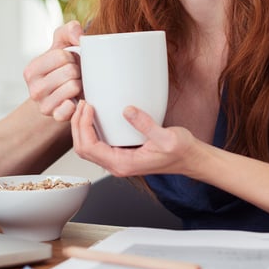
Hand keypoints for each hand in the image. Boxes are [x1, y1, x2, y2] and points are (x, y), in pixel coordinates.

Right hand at [22, 21, 83, 121]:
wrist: (67, 93)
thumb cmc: (65, 65)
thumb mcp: (64, 43)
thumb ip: (70, 30)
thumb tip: (79, 38)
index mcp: (31, 70)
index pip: (61, 56)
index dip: (73, 57)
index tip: (70, 62)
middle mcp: (33, 89)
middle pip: (69, 71)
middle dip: (78, 71)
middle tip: (75, 75)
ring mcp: (43, 106)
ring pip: (73, 87)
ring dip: (80, 85)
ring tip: (76, 85)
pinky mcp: (56, 117)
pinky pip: (72, 108)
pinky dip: (79, 103)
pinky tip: (77, 100)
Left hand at [69, 100, 200, 175]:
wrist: (191, 159)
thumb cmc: (181, 152)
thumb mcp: (167, 137)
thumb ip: (146, 125)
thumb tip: (127, 110)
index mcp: (123, 164)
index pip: (90, 147)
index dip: (83, 125)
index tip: (88, 106)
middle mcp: (116, 165)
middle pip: (82, 149)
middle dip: (77, 125)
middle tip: (82, 103)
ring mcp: (117, 160)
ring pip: (87, 147)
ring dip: (81, 127)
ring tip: (85, 106)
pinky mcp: (121, 153)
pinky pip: (97, 143)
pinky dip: (90, 129)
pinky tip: (94, 115)